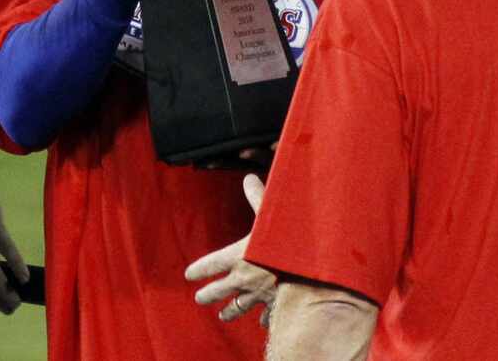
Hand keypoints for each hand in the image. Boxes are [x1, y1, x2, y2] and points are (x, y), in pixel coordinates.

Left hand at [185, 174, 275, 324]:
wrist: (308, 277)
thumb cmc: (286, 243)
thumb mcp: (270, 214)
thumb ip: (257, 196)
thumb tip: (248, 177)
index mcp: (238, 257)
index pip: (211, 264)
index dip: (199, 269)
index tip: (189, 274)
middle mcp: (243, 279)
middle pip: (219, 290)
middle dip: (208, 294)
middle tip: (199, 298)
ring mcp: (258, 295)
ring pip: (237, 307)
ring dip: (229, 311)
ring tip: (223, 315)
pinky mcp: (274, 305)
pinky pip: (265, 314)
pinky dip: (263, 317)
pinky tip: (262, 320)